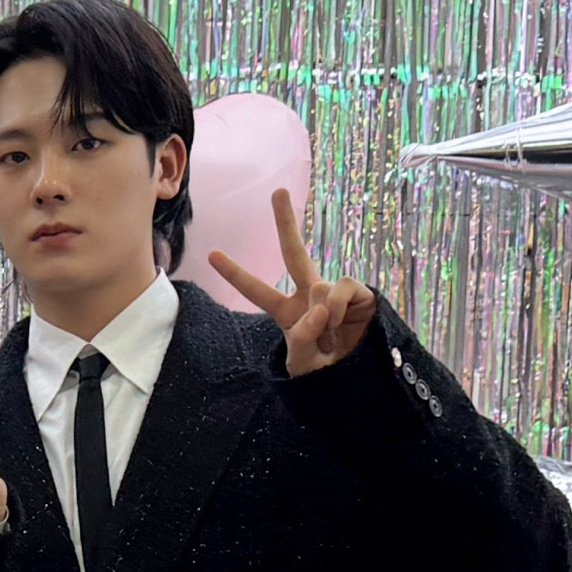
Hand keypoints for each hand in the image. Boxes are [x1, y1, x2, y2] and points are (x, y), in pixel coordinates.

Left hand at [208, 186, 376, 374]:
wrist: (358, 380)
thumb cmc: (325, 374)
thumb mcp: (301, 365)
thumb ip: (299, 339)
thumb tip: (319, 307)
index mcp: (288, 313)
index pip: (257, 291)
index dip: (236, 273)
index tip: (212, 254)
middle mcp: (309, 295)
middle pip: (294, 252)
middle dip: (286, 222)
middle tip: (278, 191)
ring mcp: (334, 292)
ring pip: (319, 285)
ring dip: (323, 316)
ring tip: (330, 338)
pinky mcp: (358, 294)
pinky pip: (343, 287)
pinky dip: (339, 308)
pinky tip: (342, 323)